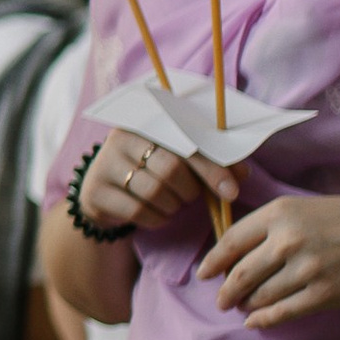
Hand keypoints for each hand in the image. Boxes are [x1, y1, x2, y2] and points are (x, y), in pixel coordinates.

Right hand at [75, 125, 234, 233]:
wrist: (103, 193)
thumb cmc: (149, 171)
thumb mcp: (179, 161)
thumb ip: (209, 162)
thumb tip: (243, 173)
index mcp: (148, 121)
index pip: (187, 142)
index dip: (212, 168)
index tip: (232, 192)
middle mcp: (123, 136)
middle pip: (171, 167)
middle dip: (190, 190)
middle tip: (191, 196)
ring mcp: (105, 162)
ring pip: (154, 191)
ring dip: (173, 205)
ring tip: (172, 203)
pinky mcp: (96, 190)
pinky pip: (137, 211)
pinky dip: (156, 218)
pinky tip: (156, 213)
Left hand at [198, 193, 339, 327]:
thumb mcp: (304, 208)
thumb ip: (270, 227)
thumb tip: (236, 255)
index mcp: (279, 213)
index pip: (231, 241)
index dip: (213, 261)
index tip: (204, 273)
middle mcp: (288, 240)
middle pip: (240, 274)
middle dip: (225, 291)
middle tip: (221, 300)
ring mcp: (306, 269)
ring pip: (259, 296)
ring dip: (246, 305)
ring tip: (243, 308)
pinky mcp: (323, 294)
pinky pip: (282, 312)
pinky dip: (263, 320)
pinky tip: (255, 322)